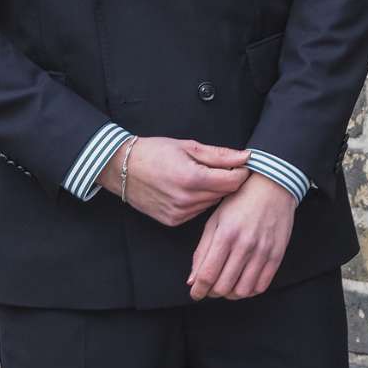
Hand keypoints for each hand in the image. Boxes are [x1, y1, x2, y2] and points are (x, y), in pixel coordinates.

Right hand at [96, 136, 251, 226]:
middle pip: (224, 194)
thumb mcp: (188, 146)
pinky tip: (190, 189)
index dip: (241, 171)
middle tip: (224, 168)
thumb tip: (245, 157)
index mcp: (192, 178)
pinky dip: (199, 201)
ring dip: (214, 192)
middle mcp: (187, 200)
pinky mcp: (173, 221)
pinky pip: (197, 212)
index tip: (241, 164)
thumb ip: (219, 155)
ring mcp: (180, 213)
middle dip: (229, 181)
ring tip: (204, 177)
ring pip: (212, 204)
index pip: (233, 181)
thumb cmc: (154, 152)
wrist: (122, 168)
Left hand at [187, 170, 295, 301]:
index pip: (207, 274)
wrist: (273, 185)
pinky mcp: (277, 255)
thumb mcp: (215, 219)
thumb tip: (193, 280)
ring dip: (230, 294)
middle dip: (212, 292)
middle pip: (224, 287)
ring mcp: (263, 251)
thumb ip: (203, 250)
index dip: (198, 290)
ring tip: (226, 286)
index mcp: (225, 234)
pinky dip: (249, 290)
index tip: (195, 293)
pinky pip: (262, 285)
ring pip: (243, 290)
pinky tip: (242, 282)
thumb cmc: (239, 200)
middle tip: (209, 288)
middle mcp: (245, 245)